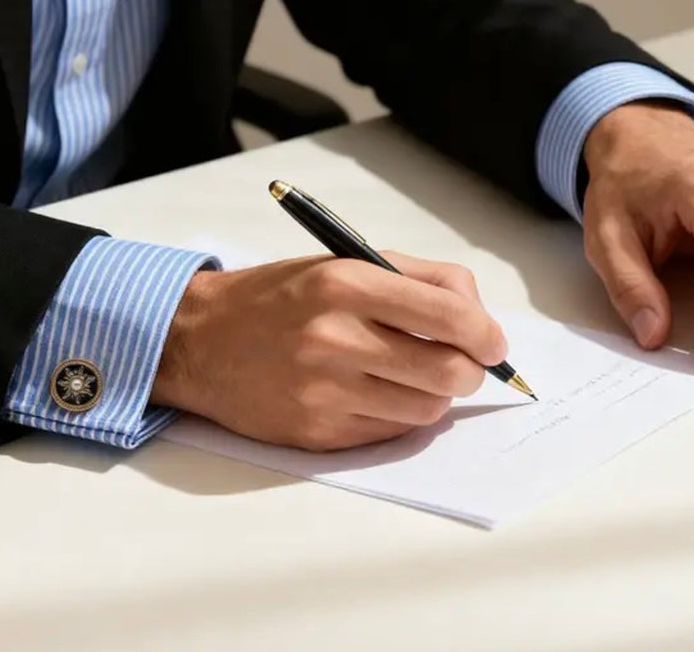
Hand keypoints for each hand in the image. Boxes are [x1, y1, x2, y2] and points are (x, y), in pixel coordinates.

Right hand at [152, 253, 505, 449]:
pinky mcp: (317, 432)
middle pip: (449, 370)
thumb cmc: (279, 297)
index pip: (449, 315)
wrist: (200, 340)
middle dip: (471, 369)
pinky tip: (378, 393)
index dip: (487, 334)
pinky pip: (392, 432)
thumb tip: (478, 314)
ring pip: (428, 408)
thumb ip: (414, 278)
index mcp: (346, 284)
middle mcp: (336, 338)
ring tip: (410, 374)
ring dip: (435, 393)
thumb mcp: (341, 262)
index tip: (492, 342)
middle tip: (462, 361)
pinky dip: (400, 414)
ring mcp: (325, 391)